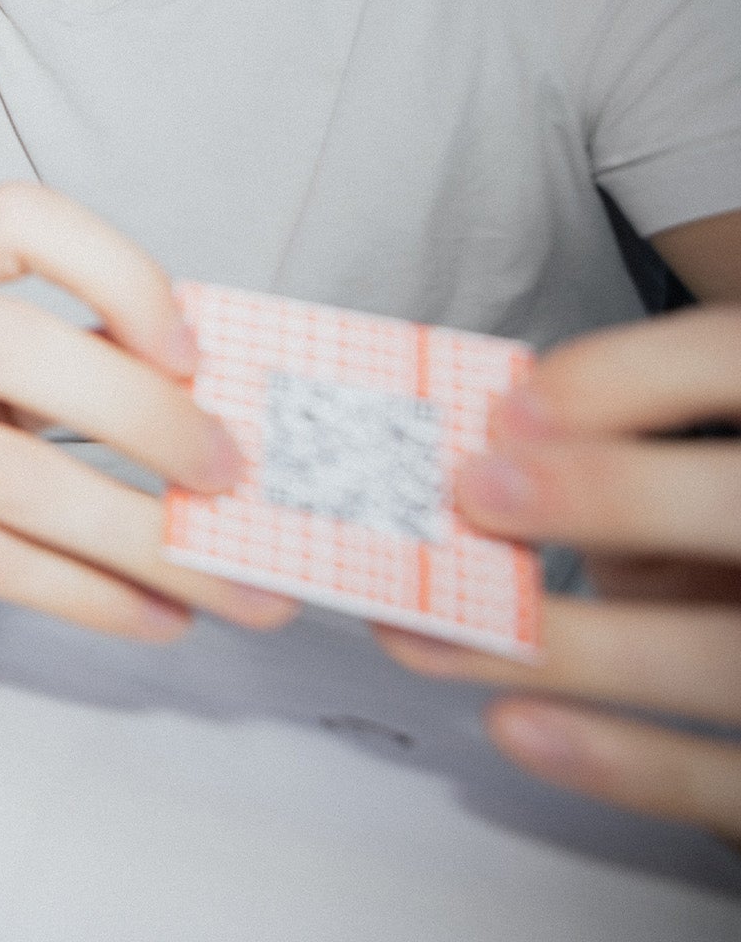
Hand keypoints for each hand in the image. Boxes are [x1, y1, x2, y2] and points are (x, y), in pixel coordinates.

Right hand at [0, 183, 296, 641]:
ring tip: (221, 580)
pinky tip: (148, 614)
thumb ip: (64, 354)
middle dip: (138, 413)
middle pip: (5, 346)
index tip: (193, 352)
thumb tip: (219, 408)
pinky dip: (79, 591)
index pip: (16, 220)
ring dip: (130, 534)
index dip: (115, 272)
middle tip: (230, 474)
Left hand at [375, 305, 740, 837]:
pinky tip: (515, 723)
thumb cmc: (713, 529)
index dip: (633, 377)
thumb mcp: (690, 462)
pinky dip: (623, 763)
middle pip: (738, 511)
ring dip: (569, 646)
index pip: (732, 364)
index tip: (511, 406)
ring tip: (435, 630)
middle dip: (611, 497)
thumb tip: (482, 442)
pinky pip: (727, 780)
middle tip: (475, 494)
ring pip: (723, 662)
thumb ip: (621, 442)